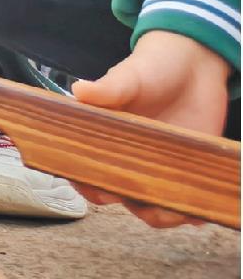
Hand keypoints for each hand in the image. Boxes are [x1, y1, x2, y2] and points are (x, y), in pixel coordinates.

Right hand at [71, 31, 234, 226]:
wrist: (195, 65)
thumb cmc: (153, 67)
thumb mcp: (129, 76)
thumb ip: (107, 88)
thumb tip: (79, 90)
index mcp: (102, 137)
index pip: (84, 167)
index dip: (84, 181)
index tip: (92, 185)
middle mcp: (126, 157)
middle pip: (118, 194)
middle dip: (128, 202)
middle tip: (143, 199)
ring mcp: (157, 166)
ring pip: (151, 205)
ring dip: (161, 214)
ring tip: (176, 211)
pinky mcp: (187, 170)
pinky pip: (185, 200)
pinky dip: (191, 211)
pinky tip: (199, 211)